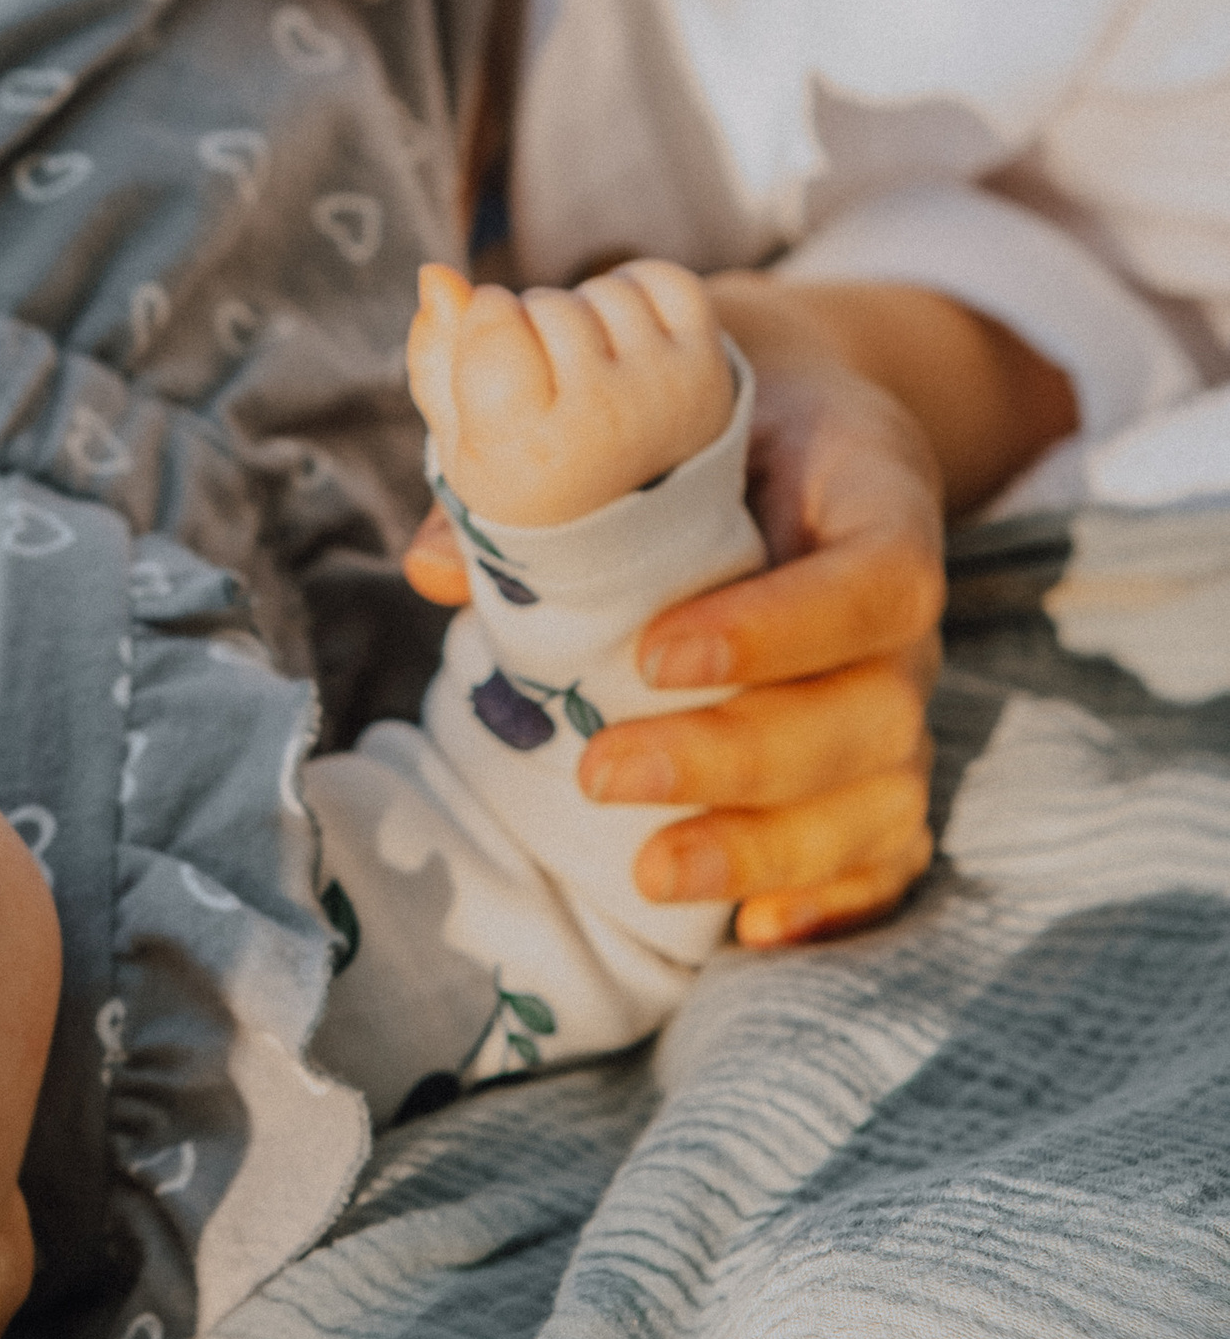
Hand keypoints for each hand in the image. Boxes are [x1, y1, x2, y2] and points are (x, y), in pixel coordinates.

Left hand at [406, 293, 947, 947]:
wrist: (807, 418)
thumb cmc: (721, 414)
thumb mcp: (662, 403)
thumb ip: (559, 473)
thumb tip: (432, 566)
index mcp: (875, 502)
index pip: (872, 578)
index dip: (779, 628)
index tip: (655, 653)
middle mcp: (906, 618)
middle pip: (873, 711)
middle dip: (737, 757)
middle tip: (603, 775)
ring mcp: (900, 698)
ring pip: (881, 795)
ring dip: (768, 846)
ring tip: (648, 873)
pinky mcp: (880, 765)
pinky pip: (887, 850)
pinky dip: (833, 901)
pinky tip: (754, 935)